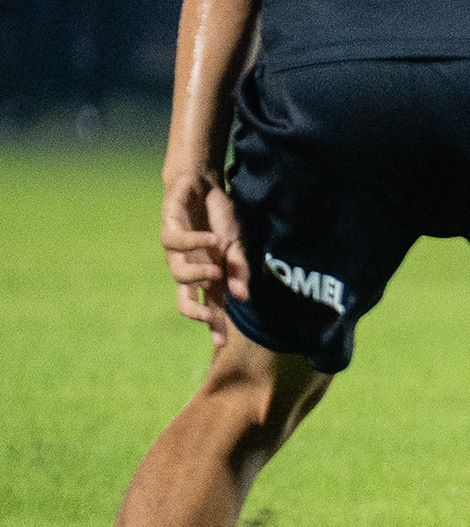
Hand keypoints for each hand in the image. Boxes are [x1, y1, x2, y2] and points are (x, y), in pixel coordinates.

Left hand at [162, 165, 246, 329]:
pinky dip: (196, 242)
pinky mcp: (169, 229)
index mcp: (209, 276)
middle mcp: (191, 269)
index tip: (222, 343)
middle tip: (210, 317)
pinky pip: (177, 243)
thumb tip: (243, 297)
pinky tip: (212, 238)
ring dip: (198, 276)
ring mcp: (178, 252)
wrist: (202, 183)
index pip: (211, 307)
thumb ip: (239, 269)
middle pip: (185, 301)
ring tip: (216, 270)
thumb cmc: (220, 217)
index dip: (214, 325)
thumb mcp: (237, 245)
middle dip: (195, 312)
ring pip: (179, 275)